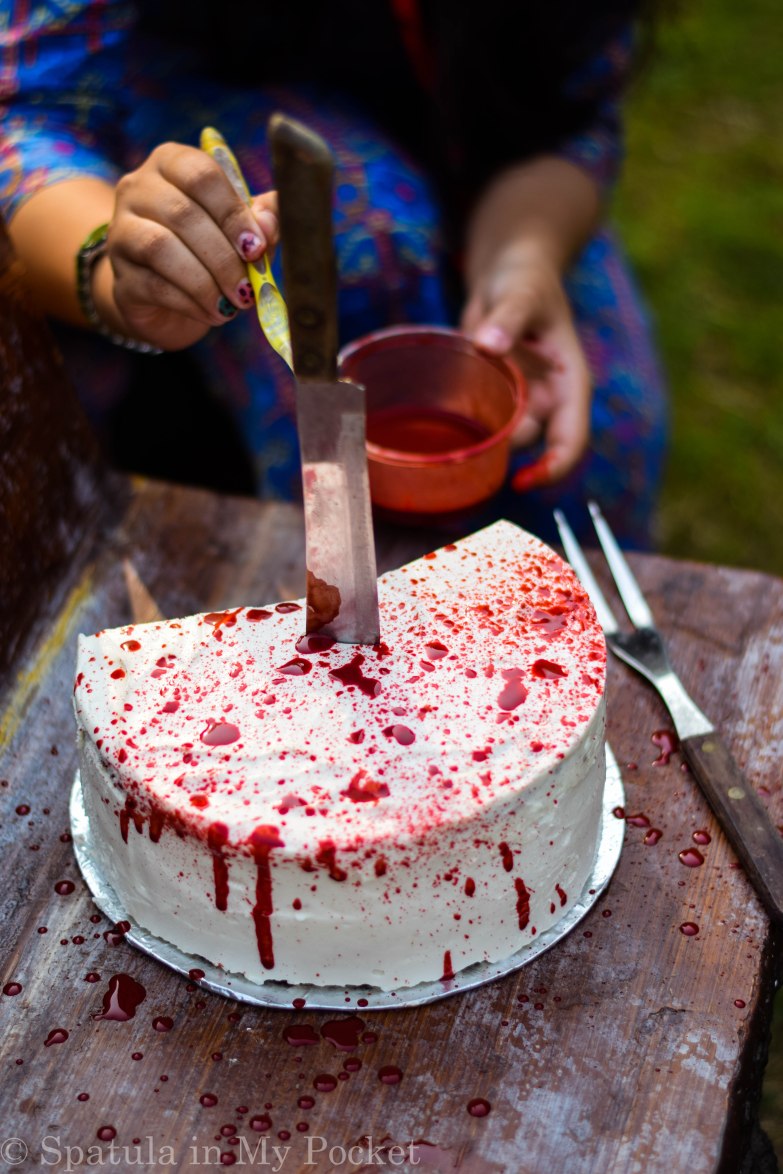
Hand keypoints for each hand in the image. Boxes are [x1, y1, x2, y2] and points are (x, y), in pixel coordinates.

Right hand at [94, 142, 278, 350]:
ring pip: (161, 248)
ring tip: (232, 303)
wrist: (165, 296)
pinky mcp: (120, 274)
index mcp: (171, 163)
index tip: (257, 247)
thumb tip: (269, 223)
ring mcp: (121, 230)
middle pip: (182, 213)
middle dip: (222, 255)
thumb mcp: (242, 230)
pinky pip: (154, 285)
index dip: (233, 213)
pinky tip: (212, 313)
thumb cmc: (210, 250)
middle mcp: (138, 188)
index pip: (201, 174)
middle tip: (247, 287)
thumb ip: (261, 220)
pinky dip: (191, 303)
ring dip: (205, 282)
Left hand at [461, 238, 590, 490]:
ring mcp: (520, 400)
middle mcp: (547, 399)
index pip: (571, 440)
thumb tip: (490, 344)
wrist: (509, 272)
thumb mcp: (522, 294)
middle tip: (463, 450)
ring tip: (444, 437)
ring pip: (500, 438)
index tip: (523, 483)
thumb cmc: (527, 279)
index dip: (553, 468)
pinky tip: (435, 428)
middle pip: (530, 446)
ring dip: (477, 443)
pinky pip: (479, 422)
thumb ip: (508, 319)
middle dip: (500, 456)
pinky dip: (462, 428)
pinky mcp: (493, 396)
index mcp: (568, 384)